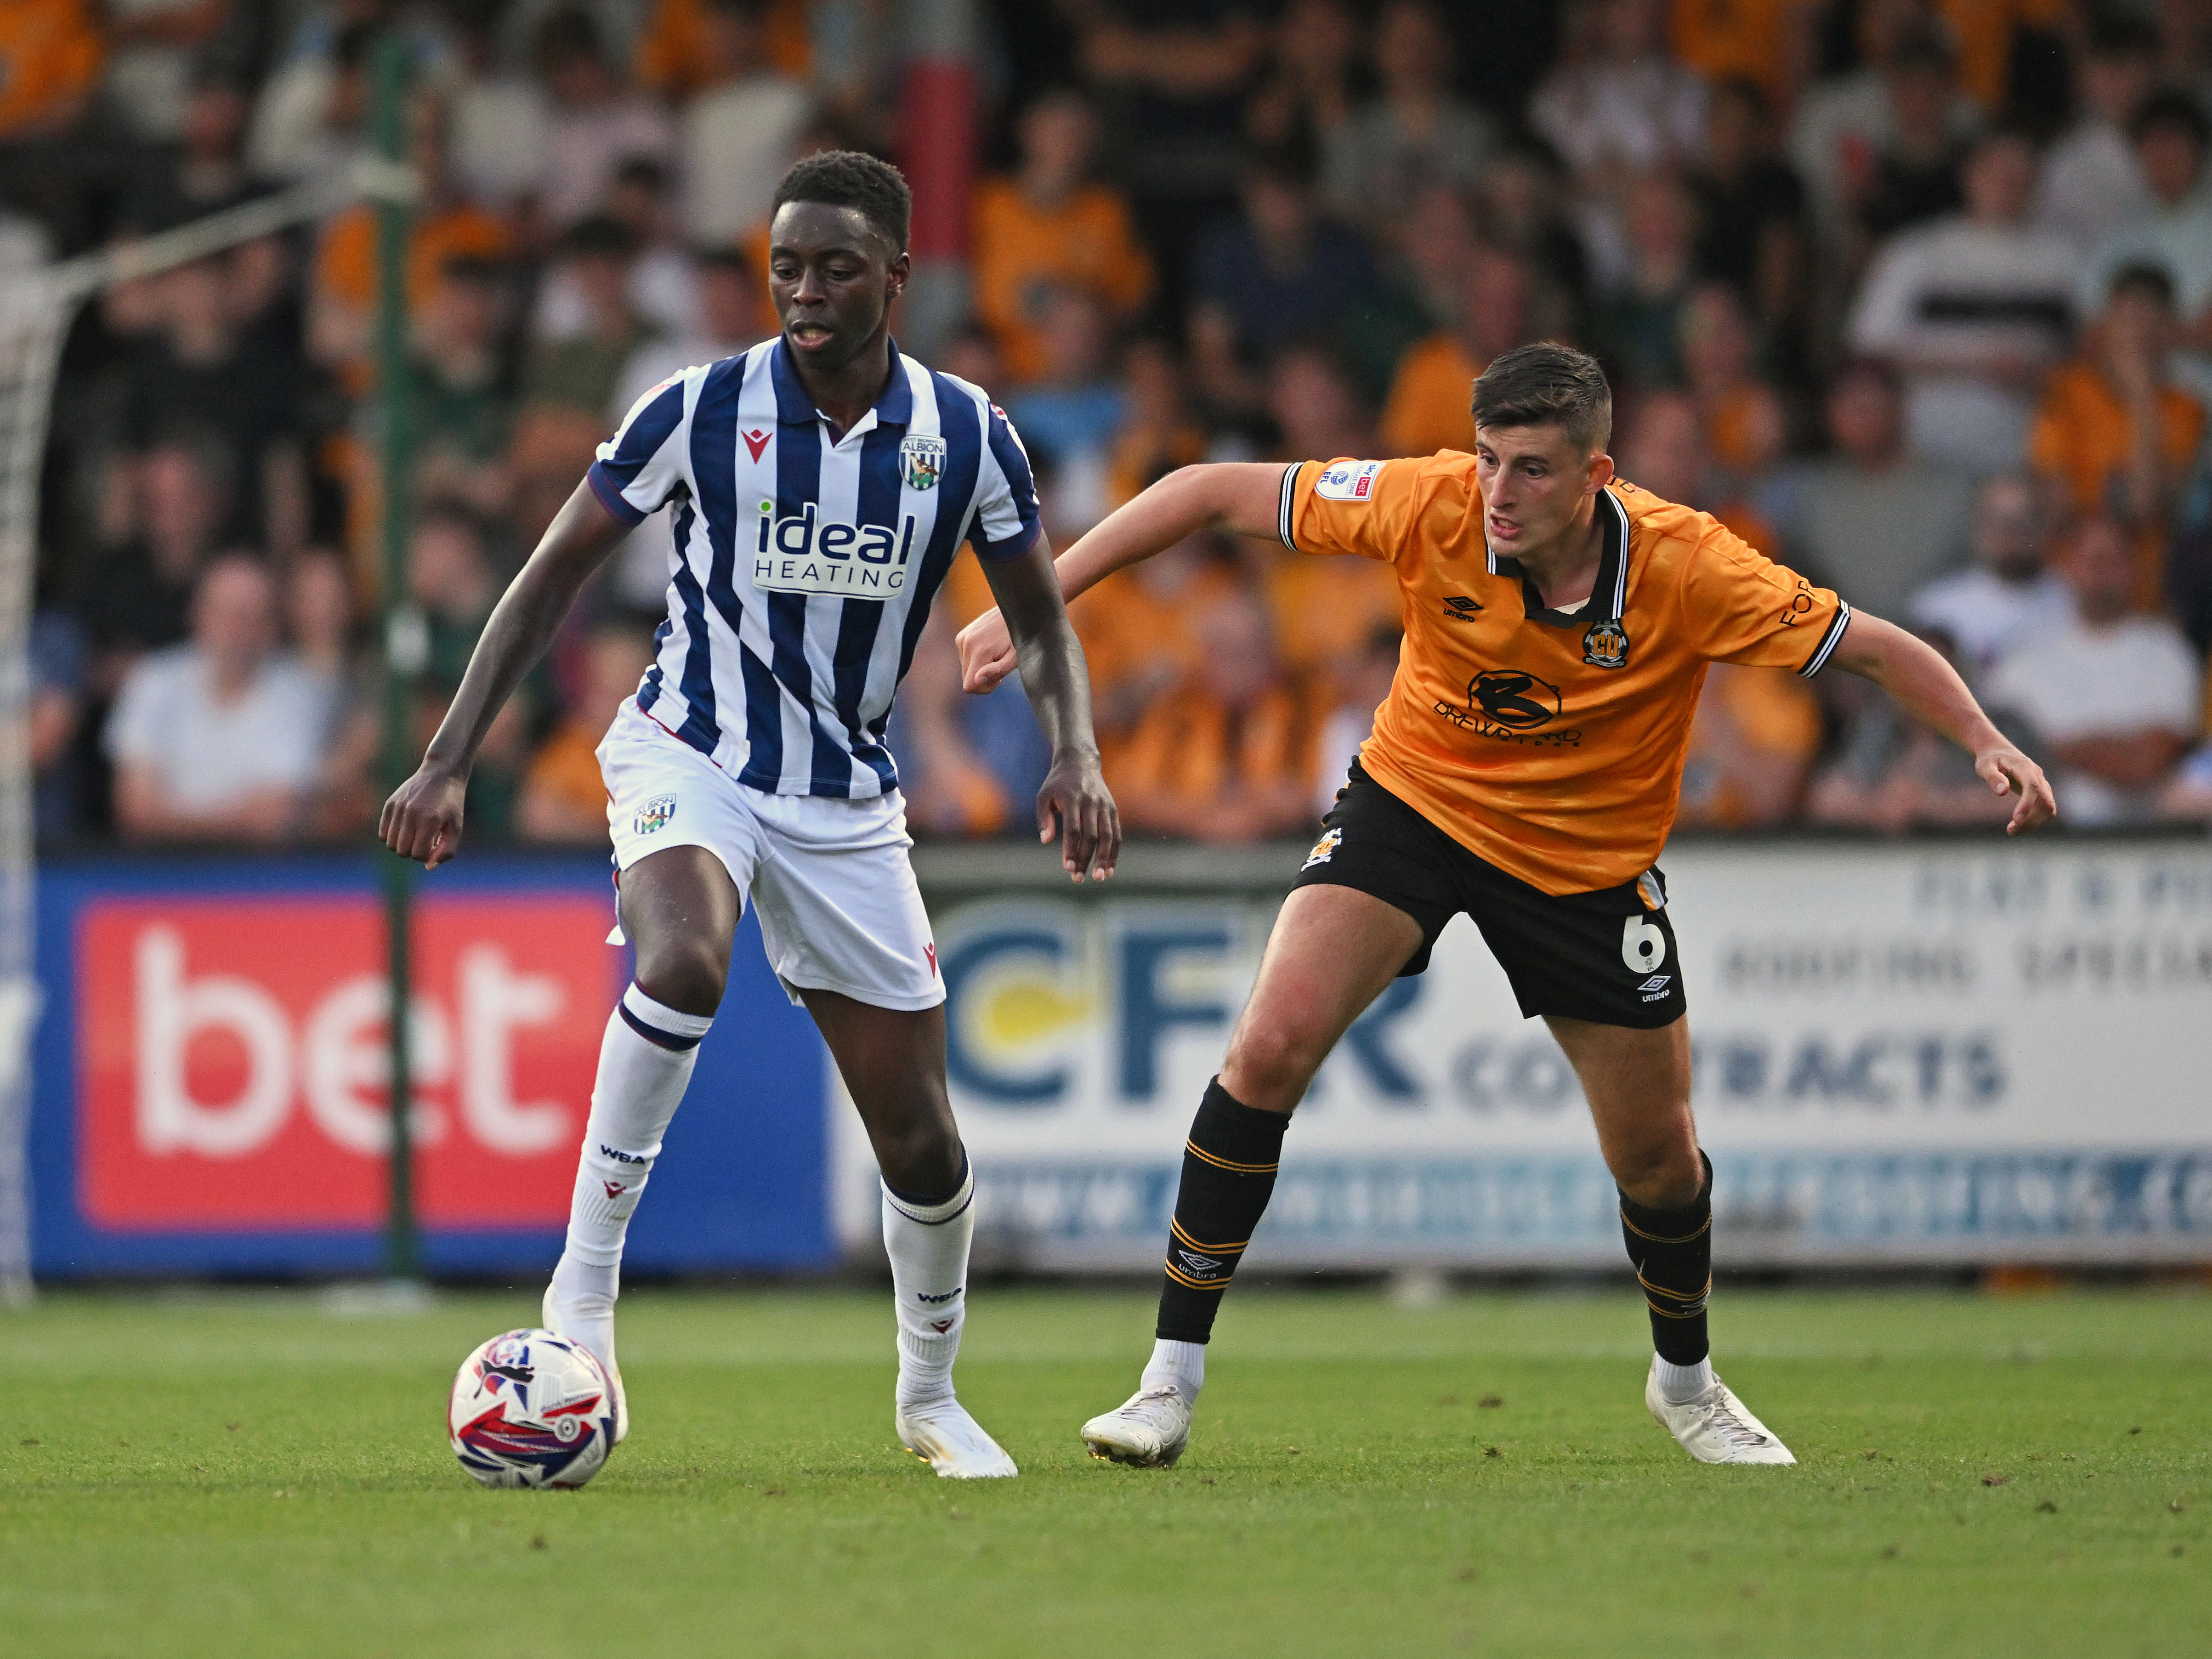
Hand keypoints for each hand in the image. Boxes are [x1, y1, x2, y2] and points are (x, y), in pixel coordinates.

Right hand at [379, 761, 468, 866]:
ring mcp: (398, 808)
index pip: (418, 854)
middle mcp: (411, 814)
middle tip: (424, 841)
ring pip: (391, 844)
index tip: (434, 845)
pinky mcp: (390, 804)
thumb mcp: (456, 827)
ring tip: (415, 835)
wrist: (441, 774)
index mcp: (430, 820)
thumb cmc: (451, 804)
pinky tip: (405, 829)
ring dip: (403, 845)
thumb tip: (428, 867)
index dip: (427, 856)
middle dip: (414, 852)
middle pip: (402, 851)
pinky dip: (392, 837)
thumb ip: (446, 851)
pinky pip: (383, 833)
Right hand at [955, 606, 1016, 692]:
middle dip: (983, 678)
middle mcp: (965, 643)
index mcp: (978, 650)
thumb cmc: (1023, 635)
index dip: (985, 688)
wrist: (1019, 608)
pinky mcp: (962, 634)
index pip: (969, 686)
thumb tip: (977, 680)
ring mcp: (962, 637)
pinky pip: (965, 658)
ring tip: (998, 654)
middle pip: (967, 679)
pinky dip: (977, 658)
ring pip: (966, 669)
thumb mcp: (1016, 657)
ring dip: (981, 667)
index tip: (1000, 678)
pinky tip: (991, 648)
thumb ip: (997, 670)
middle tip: (1001, 664)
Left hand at [1037, 750, 1119, 881]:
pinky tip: (1109, 869)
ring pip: (1107, 836)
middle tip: (1078, 878)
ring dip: (1104, 858)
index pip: (1074, 829)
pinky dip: (1114, 852)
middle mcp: (1091, 802)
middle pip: (1092, 836)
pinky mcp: (1113, 809)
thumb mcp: (1043, 796)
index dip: (1071, 850)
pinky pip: (1116, 833)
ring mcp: (1105, 806)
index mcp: (1073, 799)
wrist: (1080, 762)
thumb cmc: (1057, 784)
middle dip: (1085, 858)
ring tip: (1099, 877)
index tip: (1067, 867)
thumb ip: (1043, 817)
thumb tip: (1046, 840)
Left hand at [1975, 743, 2056, 834]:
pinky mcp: (2041, 791)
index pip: (2033, 787)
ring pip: (2048, 808)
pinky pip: (2045, 808)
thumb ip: (1993, 777)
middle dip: (2031, 819)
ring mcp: (2042, 783)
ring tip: (2011, 830)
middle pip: (2045, 801)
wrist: (1998, 751)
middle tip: (2010, 831)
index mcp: (2025, 768)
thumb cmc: (1990, 759)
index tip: (2016, 820)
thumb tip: (2003, 792)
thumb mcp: (1984, 766)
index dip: (2027, 804)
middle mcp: (2038, 775)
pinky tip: (2019, 824)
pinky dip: (2035, 819)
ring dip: (2034, 822)